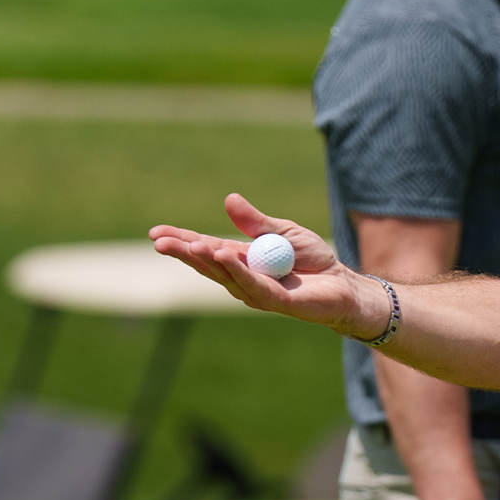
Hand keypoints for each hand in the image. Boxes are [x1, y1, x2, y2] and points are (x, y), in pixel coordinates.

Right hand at [150, 193, 383, 336]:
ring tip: (190, 244)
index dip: (181, 241)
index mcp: (240, 259)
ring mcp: (255, 291)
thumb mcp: (283, 231)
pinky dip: (237, 271)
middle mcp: (242, 277)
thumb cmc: (312, 259)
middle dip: (183, 252)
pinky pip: (252, 285)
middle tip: (159, 241)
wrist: (342, 283)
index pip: (205, 248)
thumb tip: (229, 199)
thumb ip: (256, 221)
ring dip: (206, 260)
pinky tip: (223, 257)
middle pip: (207, 265)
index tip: (156, 232)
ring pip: (225, 276)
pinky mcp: (275, 301)